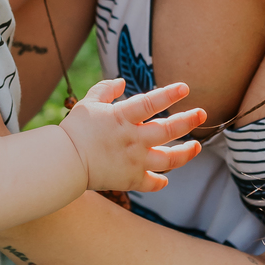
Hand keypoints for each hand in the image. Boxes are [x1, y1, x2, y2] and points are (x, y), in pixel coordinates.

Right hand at [60, 78, 204, 193]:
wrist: (63, 163)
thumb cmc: (74, 130)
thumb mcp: (87, 103)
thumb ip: (105, 90)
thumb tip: (122, 82)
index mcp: (122, 117)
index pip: (152, 102)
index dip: (170, 94)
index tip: (185, 88)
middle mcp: (133, 139)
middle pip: (168, 130)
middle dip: (188, 120)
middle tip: (201, 113)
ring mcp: (134, 161)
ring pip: (169, 159)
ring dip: (185, 152)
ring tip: (196, 146)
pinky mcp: (130, 179)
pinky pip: (152, 183)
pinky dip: (160, 182)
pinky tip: (165, 179)